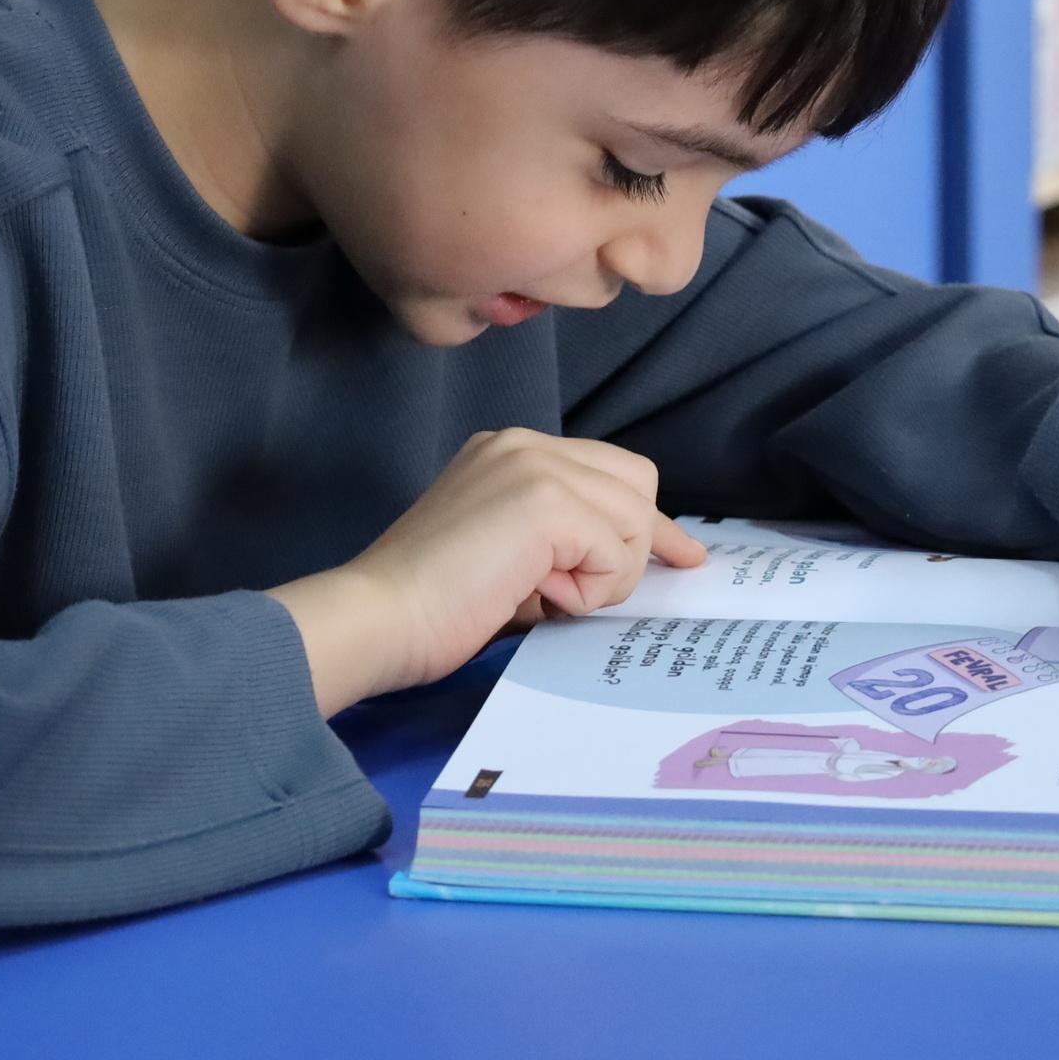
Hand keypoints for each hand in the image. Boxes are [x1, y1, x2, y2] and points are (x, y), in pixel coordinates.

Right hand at [270, 428, 707, 715]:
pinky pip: (616, 551)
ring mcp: (535, 465)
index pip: (609, 471)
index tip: (680, 555)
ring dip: (602, 577)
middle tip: (586, 594)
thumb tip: (628, 560)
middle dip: (630, 547)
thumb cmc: (430, 607)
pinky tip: (537, 597)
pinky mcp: (546, 501)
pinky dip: (588, 590)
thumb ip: (560, 539)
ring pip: (633, 520)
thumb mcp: (507, 555)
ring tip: (541, 596)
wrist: (378, 616)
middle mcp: (524, 443)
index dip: (644, 520)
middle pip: (637, 483)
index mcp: (508, 451)